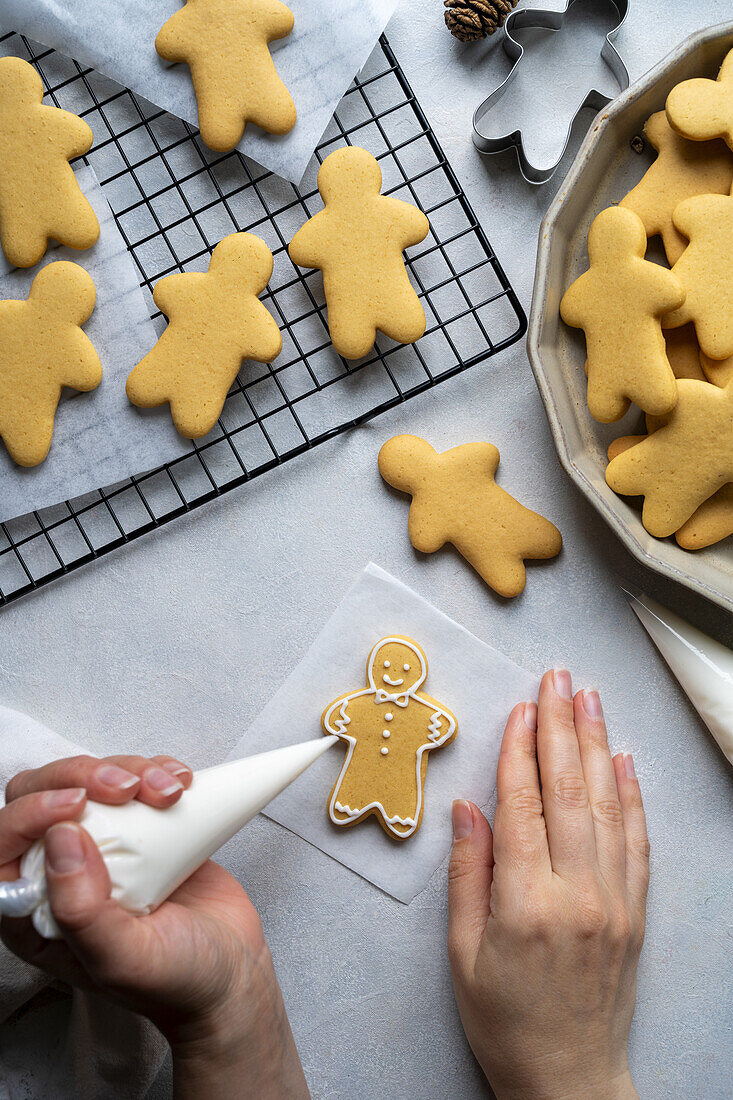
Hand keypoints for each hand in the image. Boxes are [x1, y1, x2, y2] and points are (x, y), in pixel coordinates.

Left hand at [0, 754, 308, 1099]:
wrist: (232, 972)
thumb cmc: (175, 981)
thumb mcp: (124, 960)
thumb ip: (82, 911)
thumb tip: (59, 840)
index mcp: (35, 910)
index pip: (4, 843)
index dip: (30, 812)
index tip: (77, 804)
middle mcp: (62, 872)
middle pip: (43, 794)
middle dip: (82, 776)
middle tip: (124, 787)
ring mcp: (104, 845)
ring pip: (91, 778)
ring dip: (130, 770)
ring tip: (169, 793)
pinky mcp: (142, 827)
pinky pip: (136, 778)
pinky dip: (158, 770)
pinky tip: (180, 784)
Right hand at [448, 670, 648, 1099]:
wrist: (568, 1079)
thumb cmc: (504, 1020)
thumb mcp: (462, 954)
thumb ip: (468, 875)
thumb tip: (469, 808)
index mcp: (526, 904)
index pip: (522, 805)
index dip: (519, 750)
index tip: (519, 707)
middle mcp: (577, 894)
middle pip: (569, 791)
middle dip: (562, 726)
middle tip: (557, 678)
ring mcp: (614, 901)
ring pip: (607, 805)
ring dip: (598, 745)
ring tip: (589, 699)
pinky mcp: (636, 912)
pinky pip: (637, 841)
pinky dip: (633, 796)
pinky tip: (625, 761)